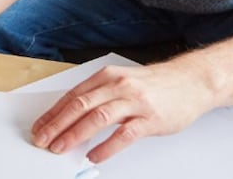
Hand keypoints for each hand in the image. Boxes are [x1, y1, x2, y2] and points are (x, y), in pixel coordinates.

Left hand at [31, 62, 214, 162]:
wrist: (192, 81)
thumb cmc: (155, 85)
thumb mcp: (122, 81)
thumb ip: (99, 95)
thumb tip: (71, 116)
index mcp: (107, 76)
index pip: (73, 96)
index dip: (53, 113)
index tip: (40, 127)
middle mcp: (118, 86)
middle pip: (80, 106)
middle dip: (57, 124)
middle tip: (43, 140)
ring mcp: (134, 102)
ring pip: (98, 117)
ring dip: (75, 134)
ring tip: (61, 148)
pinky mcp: (150, 118)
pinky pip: (124, 134)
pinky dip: (106, 147)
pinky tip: (94, 156)